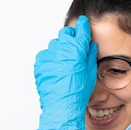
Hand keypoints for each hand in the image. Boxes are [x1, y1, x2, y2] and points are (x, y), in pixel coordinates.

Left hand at [34, 15, 97, 129]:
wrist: (62, 106)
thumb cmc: (78, 92)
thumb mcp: (90, 73)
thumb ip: (90, 56)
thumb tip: (89, 46)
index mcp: (76, 50)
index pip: (80, 30)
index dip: (83, 26)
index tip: (83, 22)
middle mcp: (61, 49)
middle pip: (66, 33)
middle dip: (71, 36)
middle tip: (74, 44)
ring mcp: (49, 56)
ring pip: (55, 44)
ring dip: (61, 49)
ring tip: (65, 62)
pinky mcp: (40, 63)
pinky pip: (46, 55)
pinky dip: (51, 59)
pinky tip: (57, 69)